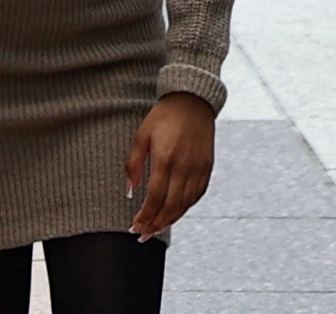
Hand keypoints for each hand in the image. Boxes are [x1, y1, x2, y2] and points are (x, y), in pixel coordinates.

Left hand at [121, 94, 217, 238]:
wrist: (192, 101)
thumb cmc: (163, 117)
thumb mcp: (142, 135)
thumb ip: (133, 164)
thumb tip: (129, 191)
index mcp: (165, 158)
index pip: (156, 197)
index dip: (146, 215)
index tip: (135, 225)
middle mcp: (184, 167)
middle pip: (171, 206)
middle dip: (156, 224)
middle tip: (143, 235)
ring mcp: (198, 169)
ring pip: (185, 204)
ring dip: (170, 220)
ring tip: (156, 228)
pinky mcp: (207, 169)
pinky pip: (196, 196)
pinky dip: (184, 208)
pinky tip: (174, 213)